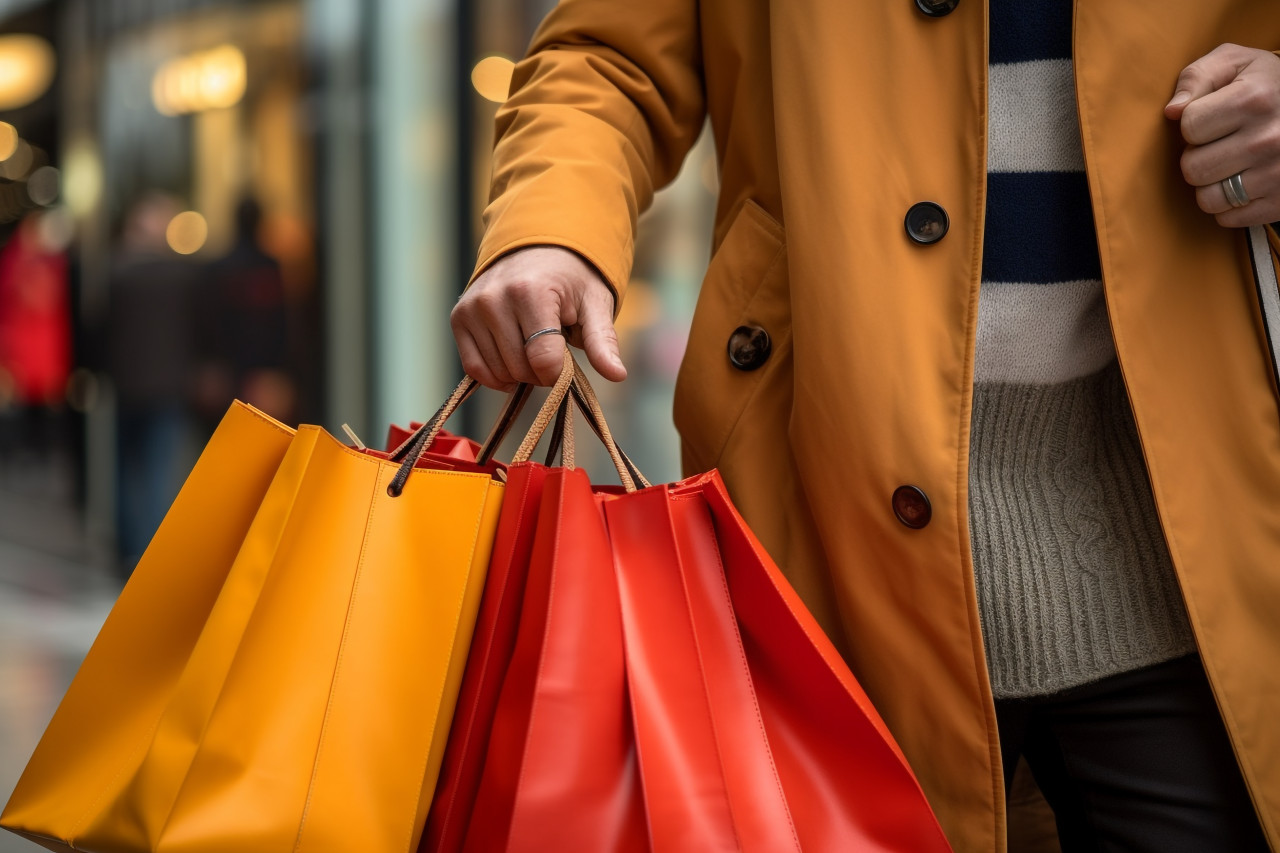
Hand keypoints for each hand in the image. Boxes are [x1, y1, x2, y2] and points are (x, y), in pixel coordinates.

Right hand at [450, 246, 626, 388]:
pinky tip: (513, 361)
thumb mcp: (595, 303)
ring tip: (533, 345)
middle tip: (553, 349)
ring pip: (498, 372)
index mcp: (532, 292)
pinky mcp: (459, 317)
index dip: (559, 372)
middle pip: (520, 369)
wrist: (536, 248)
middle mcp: (495, 299)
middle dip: (541, 371)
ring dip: (520, 373)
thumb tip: (618, 375)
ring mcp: (473, 308)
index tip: (568, 360)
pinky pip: (474, 368)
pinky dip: (495, 375)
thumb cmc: (571, 278)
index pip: (543, 359)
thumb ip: (602, 340)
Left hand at [1166, 43, 1279, 227]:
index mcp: (1254, 99)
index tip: (1213, 117)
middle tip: (1219, 145)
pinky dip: (1229, 206)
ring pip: (1207, 199)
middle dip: (1197, 157)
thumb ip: (1197, 77)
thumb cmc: (1266, 85)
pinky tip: (1244, 183)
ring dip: (1210, 185)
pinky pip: (1227, 219)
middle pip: (1192, 168)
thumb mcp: (1237, 64)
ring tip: (1230, 165)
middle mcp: (1268, 138)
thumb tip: (1172, 111)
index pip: (1188, 125)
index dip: (1193, 123)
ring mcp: (1277, 174)